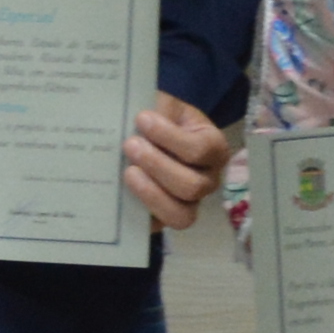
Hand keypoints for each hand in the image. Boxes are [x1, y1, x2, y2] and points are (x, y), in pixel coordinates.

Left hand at [124, 94, 233, 235]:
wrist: (144, 135)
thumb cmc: (159, 119)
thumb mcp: (163, 106)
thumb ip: (157, 109)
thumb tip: (135, 117)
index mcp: (213, 149)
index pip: (200, 150)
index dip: (170, 137)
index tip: (142, 119)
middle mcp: (207, 180)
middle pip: (192, 186)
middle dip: (158, 166)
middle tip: (130, 145)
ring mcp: (189, 204)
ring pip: (180, 214)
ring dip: (151, 193)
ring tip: (127, 171)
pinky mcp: (164, 218)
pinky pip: (157, 226)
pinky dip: (139, 212)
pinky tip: (120, 195)